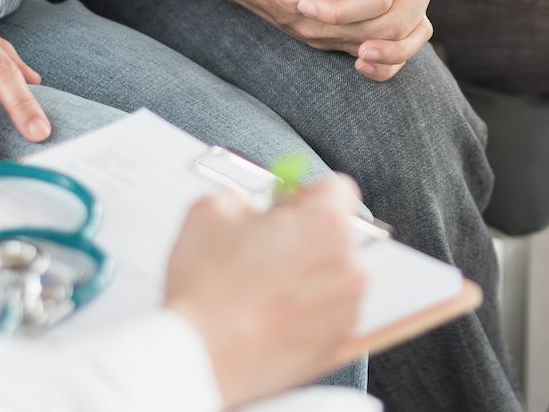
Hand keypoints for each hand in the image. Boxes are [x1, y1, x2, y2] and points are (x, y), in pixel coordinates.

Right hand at [165, 176, 366, 408]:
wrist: (199, 360)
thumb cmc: (206, 293)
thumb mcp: (211, 210)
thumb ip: (246, 197)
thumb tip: (254, 208)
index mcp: (325, 223)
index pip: (338, 187)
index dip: (305, 193)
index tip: (286, 207)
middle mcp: (348, 265)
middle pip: (338, 233)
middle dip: (307, 236)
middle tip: (267, 250)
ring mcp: (348, 309)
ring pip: (335, 275)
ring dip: (309, 274)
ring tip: (264, 288)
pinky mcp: (338, 344)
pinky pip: (329, 313)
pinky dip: (308, 310)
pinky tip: (270, 315)